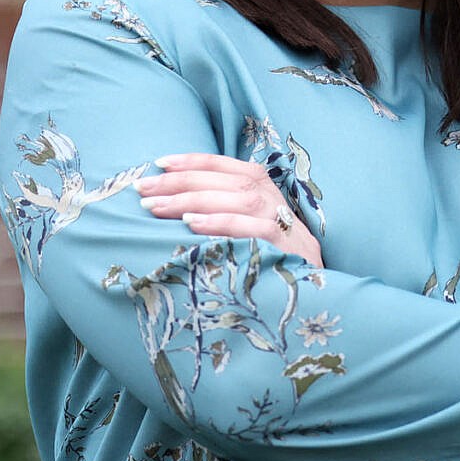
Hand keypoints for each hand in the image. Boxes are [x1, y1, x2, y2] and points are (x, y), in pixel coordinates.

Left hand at [135, 152, 324, 267]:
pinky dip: (222, 223)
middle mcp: (276, 202)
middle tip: (144, 192)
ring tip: (157, 208)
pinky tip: (191, 225)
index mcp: (266, 192)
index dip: (193, 161)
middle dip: (181, 183)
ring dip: (194, 200)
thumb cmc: (270, 264)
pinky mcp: (289, 248)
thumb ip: (220, 214)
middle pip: (227, 181)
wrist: (315, 298)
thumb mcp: (247, 234)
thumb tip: (170, 207)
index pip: (226, 167)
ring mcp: (285, 224)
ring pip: (239, 199)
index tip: (158, 164)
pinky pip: (255, 228)